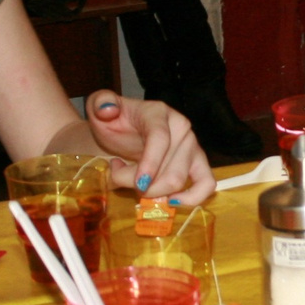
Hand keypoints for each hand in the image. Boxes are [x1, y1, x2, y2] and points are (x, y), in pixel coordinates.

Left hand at [83, 91, 215, 206]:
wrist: (119, 133)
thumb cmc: (111, 123)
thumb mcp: (98, 107)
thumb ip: (99, 103)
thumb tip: (109, 109)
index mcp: (158, 113)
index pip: (160, 138)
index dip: (150, 163)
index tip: (138, 183)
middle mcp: (181, 128)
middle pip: (169, 168)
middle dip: (142, 185)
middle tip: (118, 177)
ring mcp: (192, 147)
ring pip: (179, 180)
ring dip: (153, 192)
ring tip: (133, 183)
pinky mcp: (197, 164)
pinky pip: (206, 184)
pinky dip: (191, 198)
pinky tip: (170, 202)